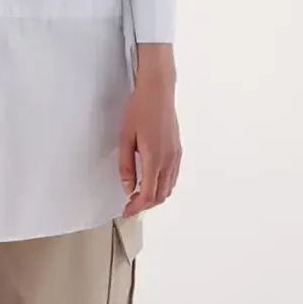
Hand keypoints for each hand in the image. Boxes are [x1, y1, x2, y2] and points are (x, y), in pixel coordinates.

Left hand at [118, 45, 181, 217]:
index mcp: (154, 159)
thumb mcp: (125, 137)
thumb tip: (128, 187)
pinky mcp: (178, 150)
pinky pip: (173, 177)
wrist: (158, 91)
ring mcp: (176, 156)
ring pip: (168, 187)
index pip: (148, 194)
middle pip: (160, 195)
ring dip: (154, 197)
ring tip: (138, 196)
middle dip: (145, 205)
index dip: (137, 207)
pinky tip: (151, 181)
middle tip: (129, 206)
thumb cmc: (139, 110)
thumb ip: (126, 165)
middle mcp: (169, 161)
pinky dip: (163, 186)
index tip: (126, 212)